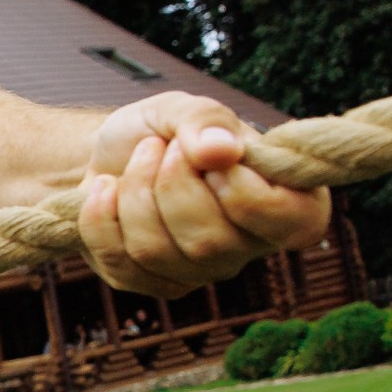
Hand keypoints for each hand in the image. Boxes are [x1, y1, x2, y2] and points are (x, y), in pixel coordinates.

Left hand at [75, 93, 331, 297]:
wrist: (111, 154)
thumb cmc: (164, 132)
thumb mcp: (183, 108)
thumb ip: (206, 119)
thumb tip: (221, 149)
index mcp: (289, 200)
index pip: (292, 222)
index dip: (240, 188)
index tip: (206, 153)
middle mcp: (252, 246)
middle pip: (210, 241)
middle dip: (169, 182)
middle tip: (158, 147)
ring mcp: (203, 272)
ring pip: (157, 252)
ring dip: (132, 192)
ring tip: (135, 161)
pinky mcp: (154, 283)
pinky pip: (120, 263)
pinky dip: (99, 216)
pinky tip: (105, 188)